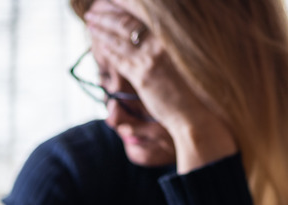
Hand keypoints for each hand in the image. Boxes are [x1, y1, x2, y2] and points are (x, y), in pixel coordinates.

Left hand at [84, 0, 236, 171]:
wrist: (197, 111)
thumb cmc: (193, 86)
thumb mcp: (182, 57)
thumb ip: (165, 43)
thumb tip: (148, 34)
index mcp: (171, 34)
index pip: (140, 12)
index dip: (121, 5)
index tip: (109, 1)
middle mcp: (160, 42)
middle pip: (125, 22)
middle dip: (105, 15)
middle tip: (92, 12)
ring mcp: (150, 59)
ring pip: (118, 39)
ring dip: (101, 30)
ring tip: (90, 23)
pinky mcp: (142, 76)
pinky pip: (119, 60)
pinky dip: (107, 51)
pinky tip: (99, 46)